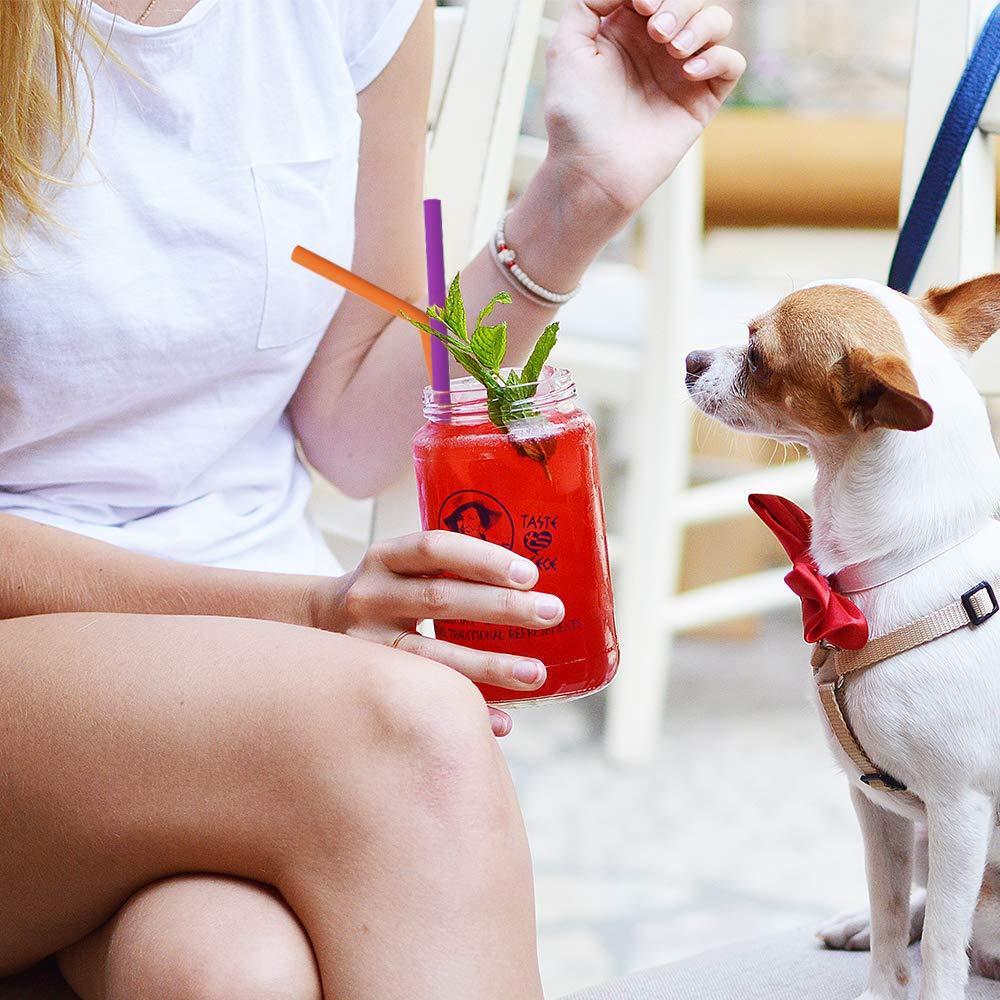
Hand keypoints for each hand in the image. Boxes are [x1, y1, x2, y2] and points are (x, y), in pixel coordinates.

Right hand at [319, 531, 563, 736]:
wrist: (314, 625)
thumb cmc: (385, 592)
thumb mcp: (401, 566)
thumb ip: (448, 568)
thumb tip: (533, 582)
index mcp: (385, 557)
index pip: (434, 547)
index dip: (482, 558)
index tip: (529, 573)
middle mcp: (371, 595)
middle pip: (440, 598)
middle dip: (502, 607)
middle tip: (552, 613)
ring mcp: (364, 642)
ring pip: (431, 656)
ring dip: (490, 666)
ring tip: (537, 674)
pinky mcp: (365, 682)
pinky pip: (422, 699)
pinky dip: (466, 709)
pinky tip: (503, 721)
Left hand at [544, 0, 745, 216]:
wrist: (592, 170)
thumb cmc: (574, 116)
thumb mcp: (567, 47)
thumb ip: (591, 2)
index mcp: (626, 27)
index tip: (642, 5)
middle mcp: (657, 46)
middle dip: (678, 3)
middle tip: (657, 32)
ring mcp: (682, 71)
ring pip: (717, 21)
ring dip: (700, 24)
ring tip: (674, 50)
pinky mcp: (701, 100)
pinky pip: (731, 62)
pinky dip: (718, 58)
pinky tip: (688, 73)